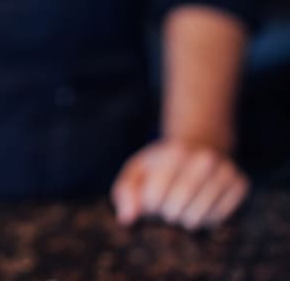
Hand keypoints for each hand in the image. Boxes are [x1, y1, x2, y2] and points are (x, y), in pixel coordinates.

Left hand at [111, 140, 248, 230]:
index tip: (152, 198)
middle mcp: (203, 159)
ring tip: (182, 206)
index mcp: (174, 152)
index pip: (153, 198)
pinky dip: (206, 219)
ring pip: (197, 217)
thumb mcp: (138, 170)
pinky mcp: (240, 184)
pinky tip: (201, 205)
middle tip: (168, 205)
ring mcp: (225, 170)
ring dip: (185, 220)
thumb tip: (127, 219)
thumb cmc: (163, 164)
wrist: (202, 145)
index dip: (148, 206)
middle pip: (174, 210)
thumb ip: (125, 192)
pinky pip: (218, 218)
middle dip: (165, 214)